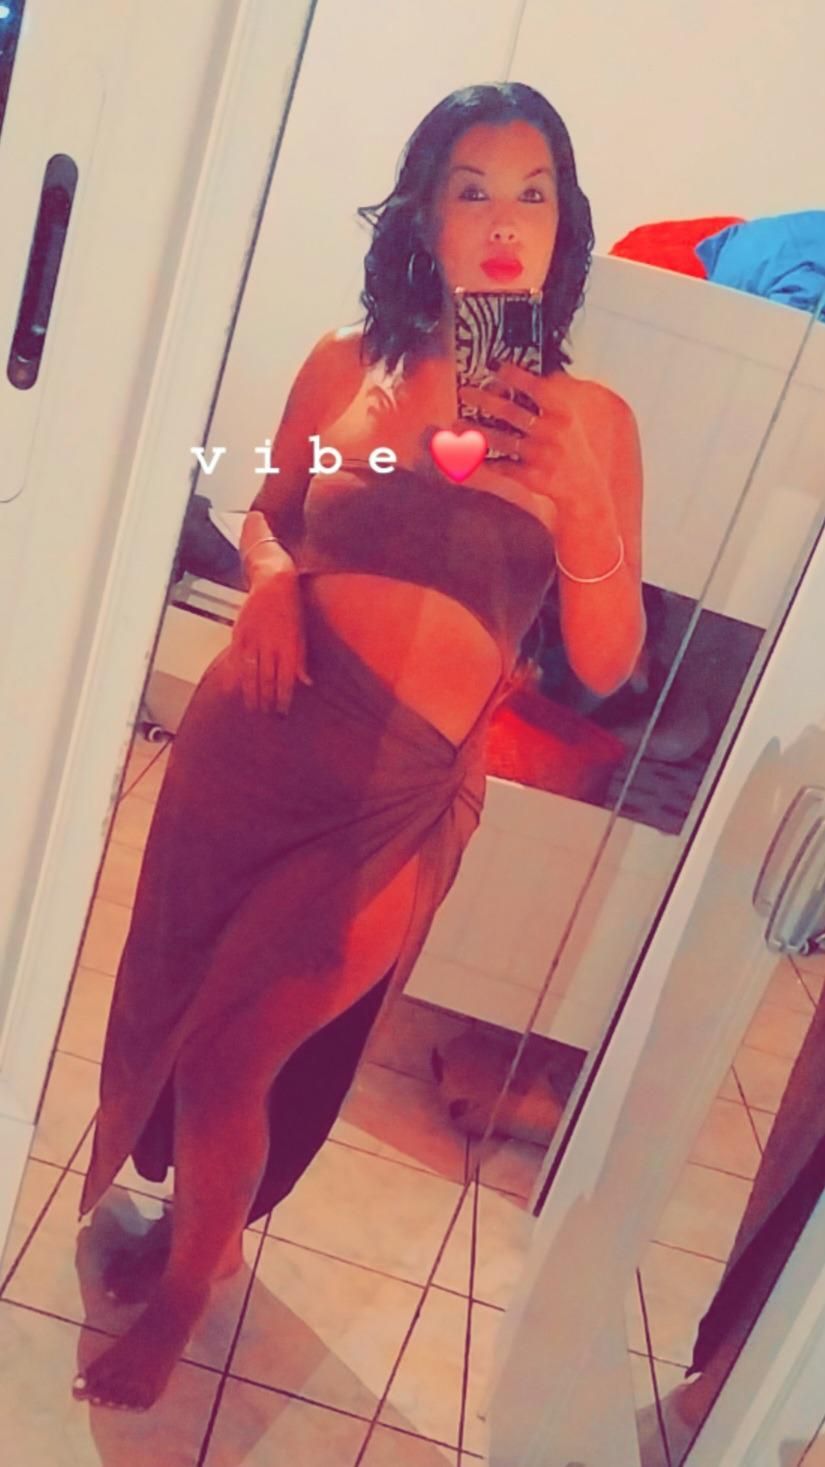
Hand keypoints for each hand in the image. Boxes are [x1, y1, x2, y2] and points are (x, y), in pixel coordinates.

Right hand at [224, 570, 311, 714]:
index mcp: (289, 646)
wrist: (274, 582)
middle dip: (266, 701)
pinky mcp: (240, 633)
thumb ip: (300, 660)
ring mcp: (254, 639)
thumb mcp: (301, 634)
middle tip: (265, 716)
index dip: (283, 699)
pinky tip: (230, 689)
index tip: (282, 713)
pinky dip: (232, 676)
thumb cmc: (291, 608)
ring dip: (250, 693)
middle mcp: (271, 645)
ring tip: (251, 708)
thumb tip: (306, 683)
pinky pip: (235, 659)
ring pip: (250, 673)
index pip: (286, 680)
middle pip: (267, 680)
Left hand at [457, 361, 615, 527]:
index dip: (518, 377)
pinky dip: (485, 462)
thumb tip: (546, 374)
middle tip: (463, 392)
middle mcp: (553, 433)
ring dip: (476, 431)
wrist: (585, 489)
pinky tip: (469, 455)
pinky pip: (503, 467)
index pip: (538, 389)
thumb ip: (560, 394)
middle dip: (484, 400)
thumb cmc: (574, 449)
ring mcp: (542, 456)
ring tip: (456, 424)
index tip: (497, 368)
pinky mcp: (534, 478)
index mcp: (564, 413)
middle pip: (512, 412)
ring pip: (502, 440)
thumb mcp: (574, 418)